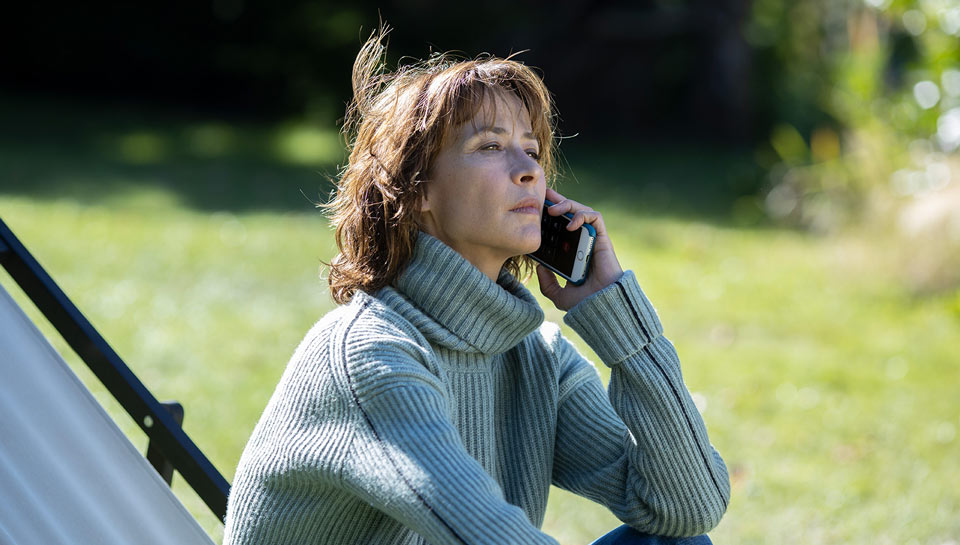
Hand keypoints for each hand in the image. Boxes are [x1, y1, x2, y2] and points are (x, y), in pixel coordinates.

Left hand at [535, 188, 623, 310]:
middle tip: (543, 196)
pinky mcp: (602, 238)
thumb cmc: (585, 303)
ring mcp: (593, 239)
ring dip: (567, 205)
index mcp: (573, 252)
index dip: (551, 214)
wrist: (602, 306)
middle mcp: (583, 242)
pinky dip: (582, 216)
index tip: (537, 208)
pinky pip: (595, 218)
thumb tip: (539, 267)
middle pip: (571, 213)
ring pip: (582, 211)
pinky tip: (570, 224)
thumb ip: (547, 283)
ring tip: (552, 210)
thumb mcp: (559, 295)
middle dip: (558, 201)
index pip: (561, 226)